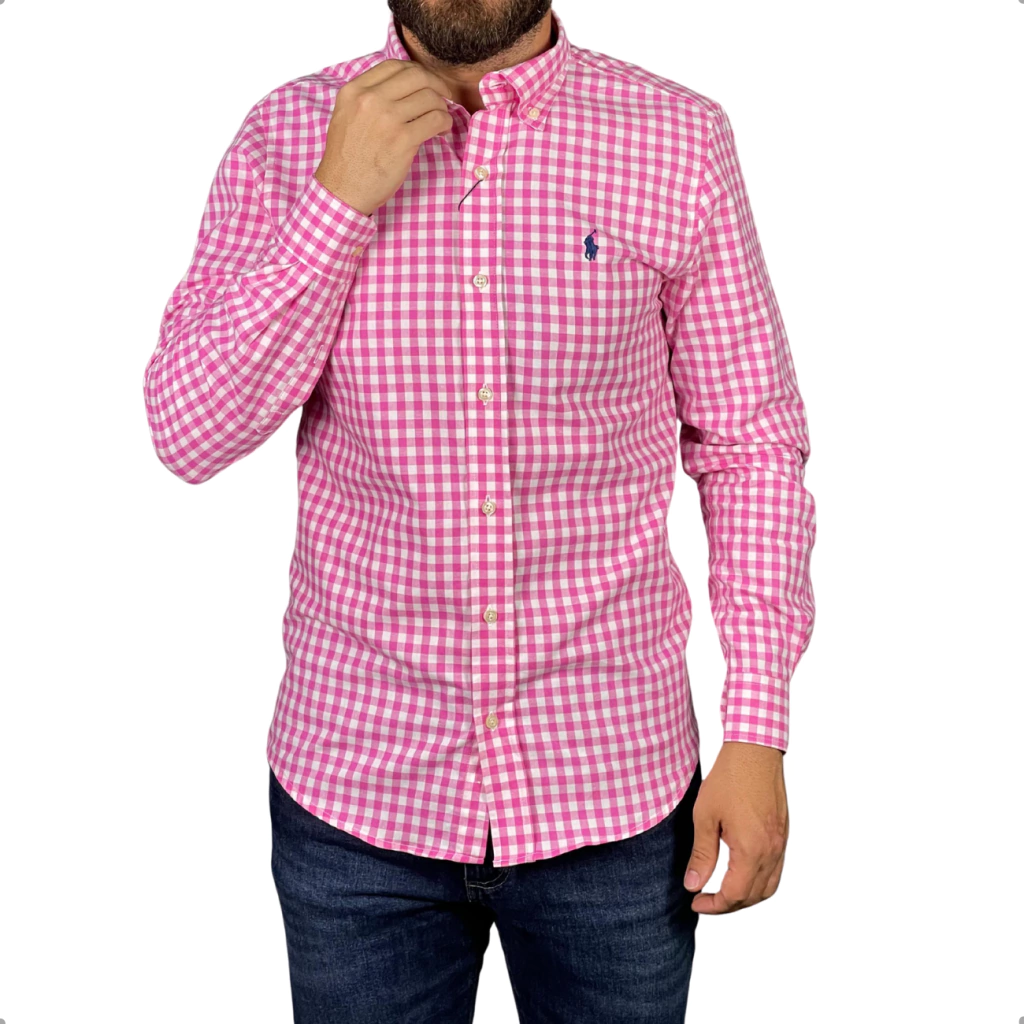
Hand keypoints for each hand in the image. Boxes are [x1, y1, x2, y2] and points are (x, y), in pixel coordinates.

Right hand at [314, 60, 454, 216]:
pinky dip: (445, 123)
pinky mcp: (403, 140)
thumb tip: (401, 88)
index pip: (394, 66)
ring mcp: (387, 118)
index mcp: (354, 90)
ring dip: (441, 107)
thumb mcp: (346, 116)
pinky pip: (436, 120)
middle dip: (436, 84)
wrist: (343, 190)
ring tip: (440, 119)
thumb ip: (367, 97)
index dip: (417, 72)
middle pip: (416, 76)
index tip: (426, 82)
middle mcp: (370, 99)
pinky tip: (442, 130)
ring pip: (429, 97)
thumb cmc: (346, 159)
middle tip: (444, 96)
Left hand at [683, 741, 787, 913]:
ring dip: (746, 896)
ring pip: (769, 886)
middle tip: (705, 900)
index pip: (735, 894)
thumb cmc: (729, 779)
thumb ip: (702, 854)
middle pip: (753, 896)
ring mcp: (780, 843)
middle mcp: (771, 851)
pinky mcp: (783, 834)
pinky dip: (759, 881)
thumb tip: (693, 884)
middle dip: (728, 904)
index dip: (714, 905)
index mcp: (752, 850)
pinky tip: (741, 873)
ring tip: (722, 892)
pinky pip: (776, 870)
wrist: (754, 752)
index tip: (695, 901)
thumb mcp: (705, 817)